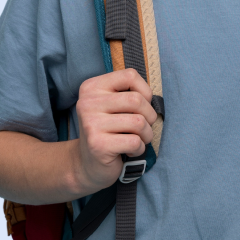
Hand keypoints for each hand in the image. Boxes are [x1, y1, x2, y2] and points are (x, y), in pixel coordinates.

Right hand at [72, 68, 156, 193]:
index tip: (141, 106)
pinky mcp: (98, 145)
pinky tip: (130, 151)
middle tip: (144, 127)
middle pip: (137, 100)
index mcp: (91, 88)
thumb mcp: (113, 106)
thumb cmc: (108, 131)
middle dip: (149, 116)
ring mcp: (91, 124)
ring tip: (138, 139)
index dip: (145, 91)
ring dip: (146, 134)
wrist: (87, 164)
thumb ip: (128, 94)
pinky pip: (135, 142)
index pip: (130, 75)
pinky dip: (139, 148)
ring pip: (139, 122)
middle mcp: (87, 103)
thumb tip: (152, 96)